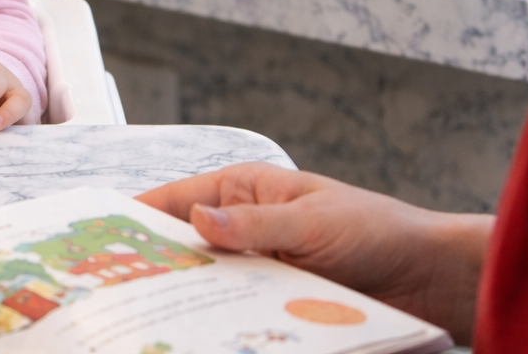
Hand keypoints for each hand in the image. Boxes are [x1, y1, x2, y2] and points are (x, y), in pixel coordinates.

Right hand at [137, 163, 490, 343]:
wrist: (430, 280)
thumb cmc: (377, 232)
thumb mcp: (314, 222)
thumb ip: (256, 224)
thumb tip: (199, 218)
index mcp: (244, 190)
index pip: (173, 201)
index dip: (133, 219)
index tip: (98, 241)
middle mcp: (242, 229)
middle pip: (181, 249)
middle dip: (151, 268)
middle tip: (114, 296)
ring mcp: (256, 270)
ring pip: (204, 288)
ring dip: (185, 302)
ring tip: (149, 323)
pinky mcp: (273, 305)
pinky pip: (234, 315)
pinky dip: (218, 325)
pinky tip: (200, 337)